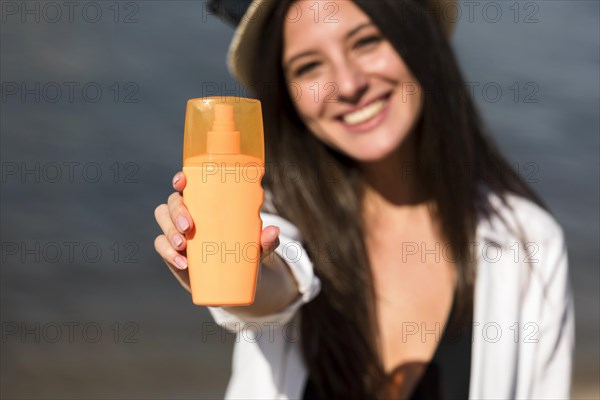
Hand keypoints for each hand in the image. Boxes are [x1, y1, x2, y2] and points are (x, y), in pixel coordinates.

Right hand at [154, 171, 279, 292]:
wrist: (234, 281)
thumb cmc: (243, 252)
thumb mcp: (256, 246)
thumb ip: (265, 240)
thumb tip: (274, 231)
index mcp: (206, 202)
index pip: (187, 185)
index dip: (180, 180)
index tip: (181, 182)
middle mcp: (188, 213)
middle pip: (171, 203)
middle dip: (177, 212)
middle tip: (189, 227)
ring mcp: (177, 231)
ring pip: (163, 221)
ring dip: (170, 231)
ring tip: (183, 245)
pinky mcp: (171, 251)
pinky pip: (161, 246)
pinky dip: (169, 253)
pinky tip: (183, 263)